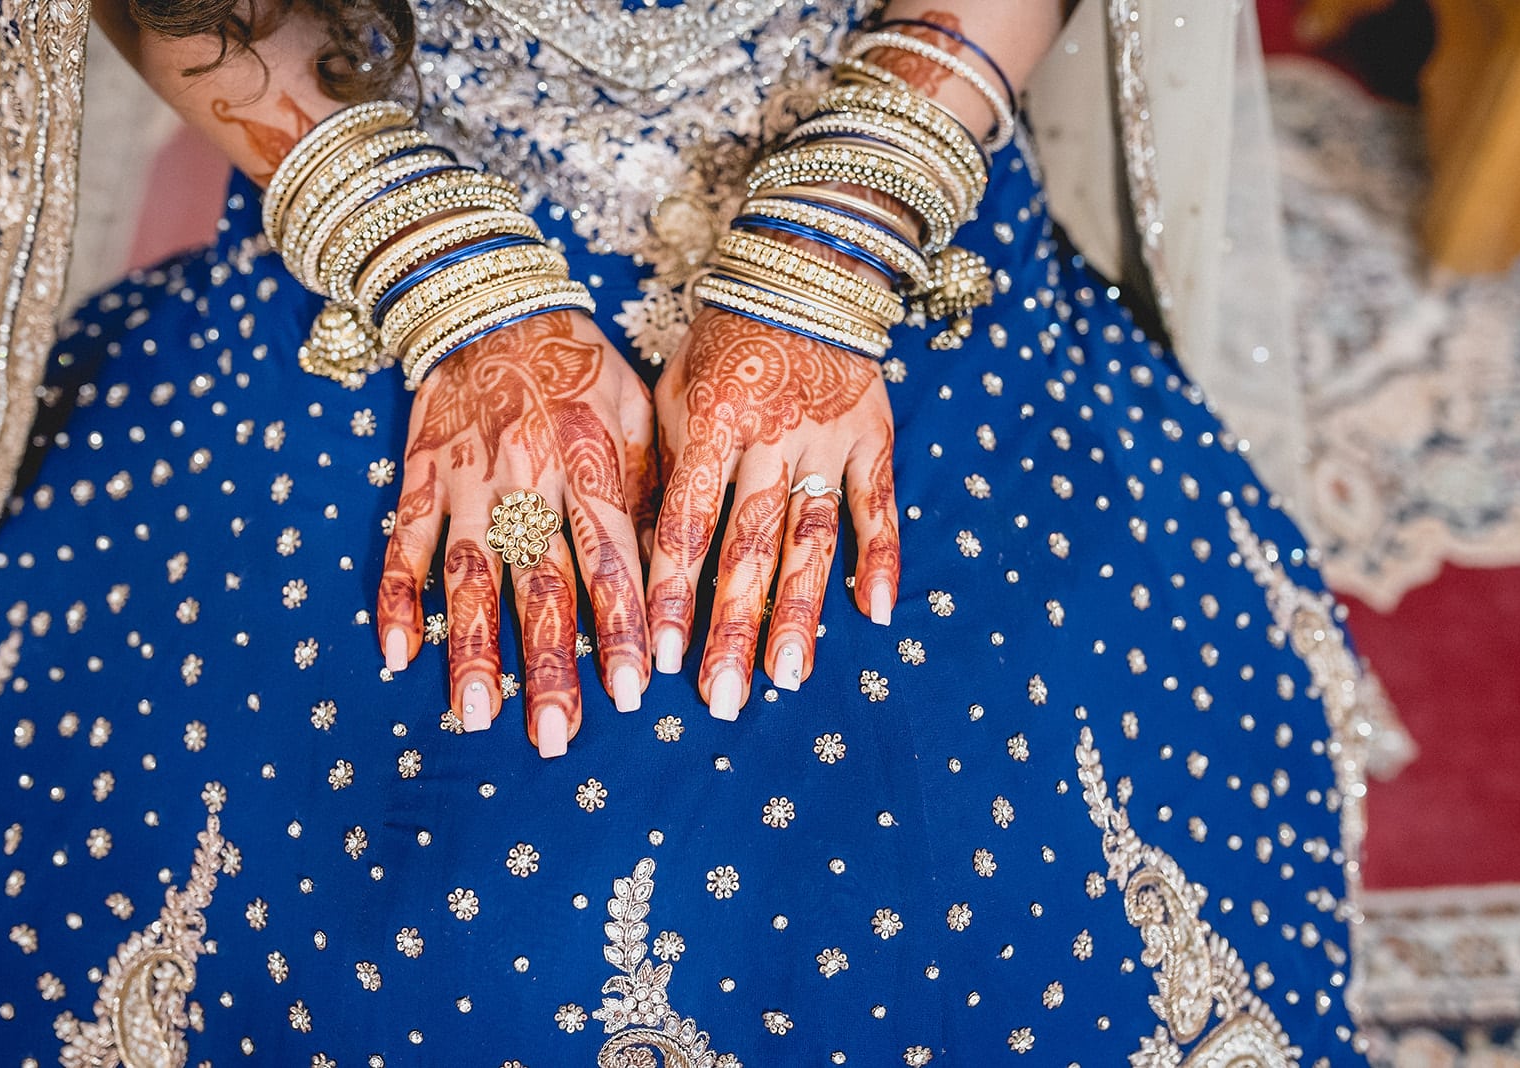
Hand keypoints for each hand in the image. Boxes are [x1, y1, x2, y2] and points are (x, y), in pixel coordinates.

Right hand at [378, 311, 655, 757]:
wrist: (490, 299)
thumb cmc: (580, 364)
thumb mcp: (635, 409)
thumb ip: (646, 488)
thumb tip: (665, 571)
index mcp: (590, 460)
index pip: (611, 558)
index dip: (623, 625)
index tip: (635, 689)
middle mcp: (527, 478)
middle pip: (539, 584)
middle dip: (548, 665)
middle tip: (554, 737)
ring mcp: (465, 481)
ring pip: (469, 576)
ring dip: (471, 649)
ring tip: (473, 717)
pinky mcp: (419, 476)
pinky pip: (401, 541)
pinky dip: (394, 595)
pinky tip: (394, 651)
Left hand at [647, 308, 899, 719]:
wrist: (806, 271)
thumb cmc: (720, 339)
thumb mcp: (671, 388)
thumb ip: (663, 465)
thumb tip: (638, 553)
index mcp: (711, 416)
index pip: (687, 519)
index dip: (672, 590)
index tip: (658, 654)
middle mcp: (772, 433)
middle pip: (750, 544)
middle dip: (733, 626)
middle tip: (722, 696)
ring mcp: (829, 437)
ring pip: (812, 538)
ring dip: (799, 611)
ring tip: (785, 677)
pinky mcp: (876, 436)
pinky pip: (880, 504)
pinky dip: (881, 558)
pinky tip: (877, 612)